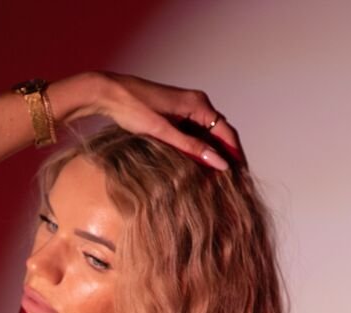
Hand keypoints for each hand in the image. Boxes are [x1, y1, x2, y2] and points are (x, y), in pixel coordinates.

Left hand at [80, 72, 243, 169]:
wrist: (109, 93)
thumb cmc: (133, 108)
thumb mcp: (164, 132)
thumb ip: (192, 147)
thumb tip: (220, 163)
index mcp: (199, 104)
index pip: (227, 133)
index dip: (236, 154)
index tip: (241, 175)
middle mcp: (197, 103)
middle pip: (220, 133)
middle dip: (225, 155)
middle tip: (230, 180)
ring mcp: (187, 107)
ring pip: (207, 134)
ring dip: (211, 152)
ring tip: (214, 176)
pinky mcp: (176, 113)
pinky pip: (194, 131)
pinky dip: (198, 147)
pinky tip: (196, 162)